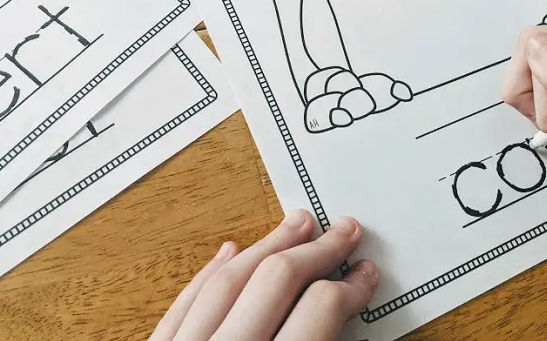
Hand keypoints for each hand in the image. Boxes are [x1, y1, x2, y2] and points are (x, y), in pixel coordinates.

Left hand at [150, 210, 377, 340]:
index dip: (350, 289)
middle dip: (315, 252)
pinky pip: (182, 307)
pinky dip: (207, 275)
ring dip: (266, 248)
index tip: (364, 276)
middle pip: (274, 282)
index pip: (319, 311)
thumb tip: (349, 322)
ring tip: (295, 224)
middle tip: (343, 231)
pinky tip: (229, 253)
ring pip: (226, 284)